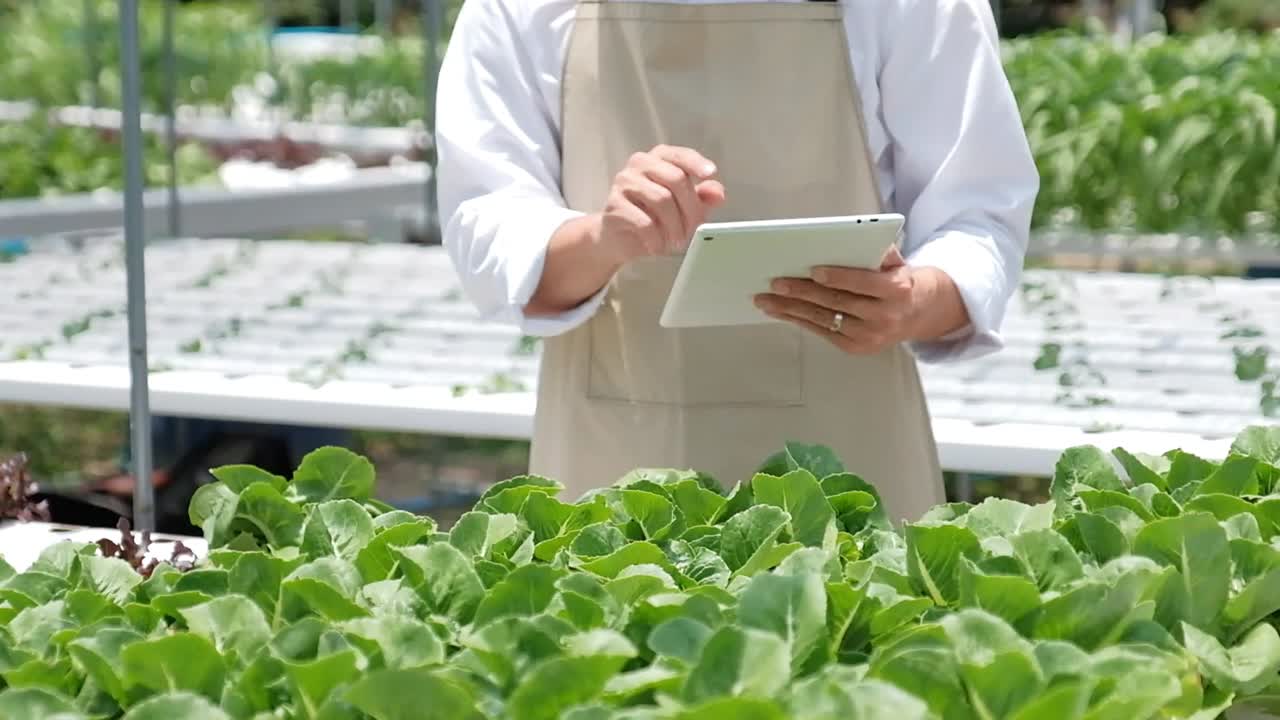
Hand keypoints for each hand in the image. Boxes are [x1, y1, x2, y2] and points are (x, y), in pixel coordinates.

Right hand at [600, 145, 726, 263]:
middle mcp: (640, 164)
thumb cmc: (652, 216)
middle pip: (675, 178)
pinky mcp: (614, 205)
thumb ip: (702, 197)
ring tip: (677, 241)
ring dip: (675, 226)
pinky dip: (656, 238)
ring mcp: (625, 182)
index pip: (680, 155)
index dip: (697, 163)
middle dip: (691, 208)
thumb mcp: (683, 206)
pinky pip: (643, 221)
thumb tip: (717, 193)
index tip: (710, 173)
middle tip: (694, 229)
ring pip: (661, 199)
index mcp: (659, 158)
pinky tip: (658, 246)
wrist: (617, 238)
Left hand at [753, 248, 923, 354]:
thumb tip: (845, 239)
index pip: (863, 283)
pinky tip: (781, 312)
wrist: (918, 312)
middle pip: (836, 302)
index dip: (838, 277)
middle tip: (776, 284)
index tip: (813, 271)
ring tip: (766, 300)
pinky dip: (799, 320)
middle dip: (802, 292)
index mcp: (896, 290)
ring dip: (791, 309)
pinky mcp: (856, 347)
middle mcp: (883, 316)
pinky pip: (822, 332)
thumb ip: (876, 250)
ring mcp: (869, 336)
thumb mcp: (896, 261)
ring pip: (823, 319)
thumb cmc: (898, 280)